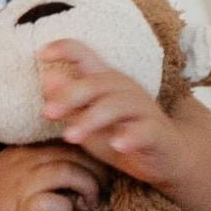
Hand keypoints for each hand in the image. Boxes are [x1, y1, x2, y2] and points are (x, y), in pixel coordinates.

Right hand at [0, 143, 108, 210]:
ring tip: (90, 201)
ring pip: (69, 173)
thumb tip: (69, 163)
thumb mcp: (11, 167)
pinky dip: (67, 209)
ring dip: (88, 188)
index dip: (89, 152)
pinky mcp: (22, 210)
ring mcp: (23, 185)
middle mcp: (26, 162)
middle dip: (97, 169)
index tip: (98, 167)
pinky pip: (54, 204)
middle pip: (75, 153)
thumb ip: (37, 161)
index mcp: (26, 149)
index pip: (68, 139)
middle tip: (102, 186)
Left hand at [38, 39, 181, 186]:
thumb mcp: (89, 123)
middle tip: (47, 112)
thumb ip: (70, 106)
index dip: (66, 49)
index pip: (86, 56)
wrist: (168, 160)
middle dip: (70, 95)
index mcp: (106, 83)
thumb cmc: (123, 136)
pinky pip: (145, 131)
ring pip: (118, 106)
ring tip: (70, 136)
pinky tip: (117, 145)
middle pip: (98, 83)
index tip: (43, 53)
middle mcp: (126, 90)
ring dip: (92, 119)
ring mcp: (144, 111)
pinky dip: (131, 137)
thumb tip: (46, 79)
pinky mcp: (158, 134)